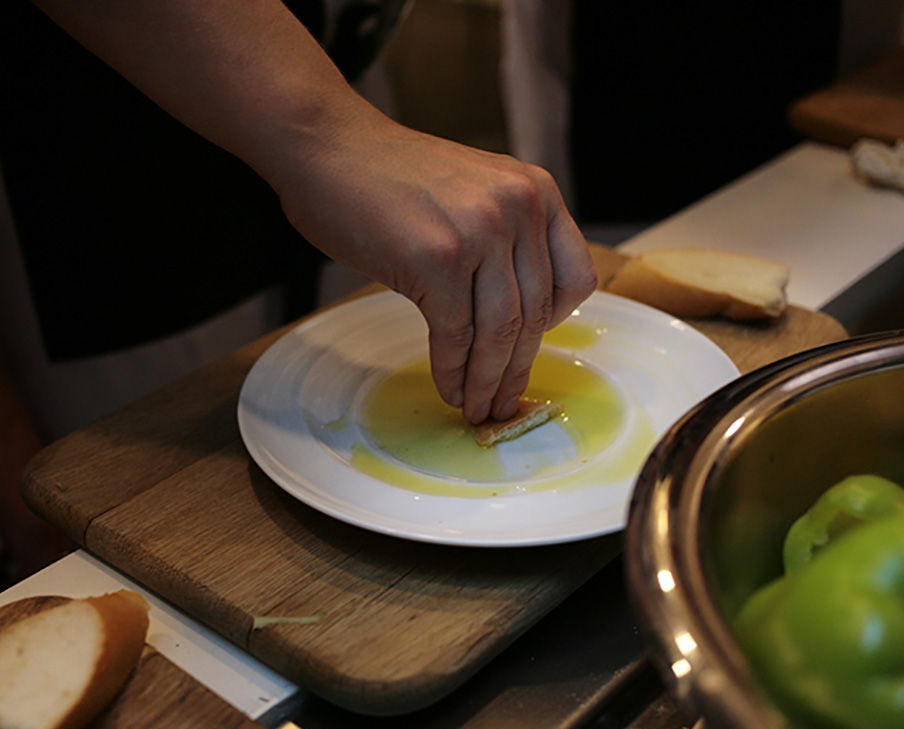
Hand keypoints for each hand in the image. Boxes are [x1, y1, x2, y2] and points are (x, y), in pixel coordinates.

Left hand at [0, 373, 70, 610]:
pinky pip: (51, 531)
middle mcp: (58, 519)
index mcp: (33, 530)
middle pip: (50, 575)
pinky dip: (30, 544)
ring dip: (25, 566)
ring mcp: (60, 502)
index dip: (11, 610)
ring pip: (52, 554)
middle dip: (19, 590)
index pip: (36, 591)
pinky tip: (0, 538)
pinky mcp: (55, 489)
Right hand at [276, 118, 596, 423]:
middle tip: (503, 404)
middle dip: (516, 371)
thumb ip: (504, 238)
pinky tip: (448, 387)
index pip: (577, 278)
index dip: (556, 326)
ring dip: (488, 382)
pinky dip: (453, 370)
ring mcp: (480, 232)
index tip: (528, 350)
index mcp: (536, 191)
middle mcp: (519, 207)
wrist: (327, 146)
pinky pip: (456, 335)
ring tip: (476, 407)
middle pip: (535, 314)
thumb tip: (513, 315)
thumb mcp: (474, 191)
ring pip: (500, 332)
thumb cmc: (388, 175)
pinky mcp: (437, 260)